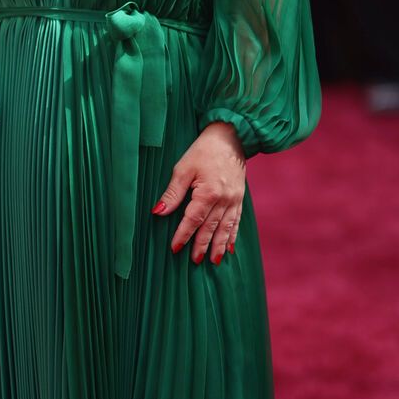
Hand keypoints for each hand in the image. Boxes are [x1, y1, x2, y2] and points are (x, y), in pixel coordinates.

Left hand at [154, 122, 245, 264]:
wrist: (230, 137)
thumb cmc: (203, 151)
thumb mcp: (183, 168)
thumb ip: (172, 193)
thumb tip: (158, 212)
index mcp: (208, 192)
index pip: (193, 219)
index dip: (183, 235)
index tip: (175, 248)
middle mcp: (224, 199)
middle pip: (210, 227)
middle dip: (201, 245)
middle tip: (194, 261)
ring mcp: (234, 200)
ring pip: (225, 228)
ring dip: (218, 245)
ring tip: (212, 262)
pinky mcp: (240, 198)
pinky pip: (236, 222)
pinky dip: (232, 236)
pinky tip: (229, 248)